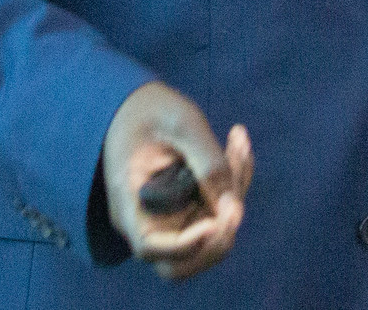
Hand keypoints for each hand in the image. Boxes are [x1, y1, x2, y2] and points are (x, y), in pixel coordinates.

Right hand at [101, 82, 253, 278]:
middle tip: (237, 199)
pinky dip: (236, 181)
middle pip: (181, 263)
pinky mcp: (189, 208)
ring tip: (238, 143)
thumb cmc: (150, 108)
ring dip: (235, 194)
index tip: (214, 221)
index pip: (151, 247)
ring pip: (210, 235)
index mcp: (129, 201)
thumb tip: (232, 206)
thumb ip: (207, 161)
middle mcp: (147, 220)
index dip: (185, 245)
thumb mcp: (181, 122)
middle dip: (218, 237)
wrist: (138, 103)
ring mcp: (169, 219)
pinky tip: (238, 143)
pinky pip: (219, 210)